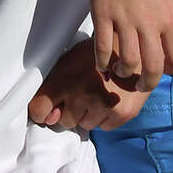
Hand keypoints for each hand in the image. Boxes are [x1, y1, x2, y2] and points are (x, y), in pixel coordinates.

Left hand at [29, 39, 151, 131]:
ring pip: (85, 125)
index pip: (38, 110)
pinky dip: (105, 116)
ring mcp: (104, 106)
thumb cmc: (96, 53)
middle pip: (64, 121)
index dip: (41, 112)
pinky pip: (104, 127)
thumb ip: (53, 86)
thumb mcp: (69, 60)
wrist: (134, 46)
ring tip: (98, 93)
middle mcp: (83, 95)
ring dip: (89, 114)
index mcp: (65, 79)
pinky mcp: (122, 114)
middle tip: (83, 92)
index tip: (48, 109)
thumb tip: (48, 118)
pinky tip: (111, 98)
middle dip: (71, 110)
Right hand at [90, 0, 172, 91]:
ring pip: (126, 61)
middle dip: (148, 83)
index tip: (166, 69)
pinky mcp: (102, 15)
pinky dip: (103, 62)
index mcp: (169, 16)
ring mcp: (123, 20)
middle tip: (144, 85)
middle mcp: (148, 23)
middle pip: (152, 66)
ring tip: (123, 72)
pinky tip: (104, 65)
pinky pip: (102, 47)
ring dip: (125, 73)